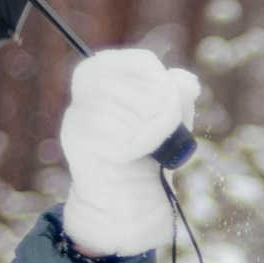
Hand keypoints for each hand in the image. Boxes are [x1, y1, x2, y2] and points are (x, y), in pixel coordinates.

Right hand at [57, 47, 201, 257]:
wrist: (125, 200)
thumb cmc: (148, 154)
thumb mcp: (170, 120)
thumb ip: (178, 95)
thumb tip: (186, 82)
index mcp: (108, 73)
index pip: (142, 62)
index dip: (165, 86)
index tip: (170, 107)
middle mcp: (87, 88)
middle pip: (140, 86)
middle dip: (163, 113)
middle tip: (162, 135)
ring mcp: (78, 112)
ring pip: (132, 109)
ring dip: (152, 133)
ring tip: (148, 149)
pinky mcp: (77, 139)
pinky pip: (119, 136)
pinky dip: (136, 150)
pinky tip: (129, 158)